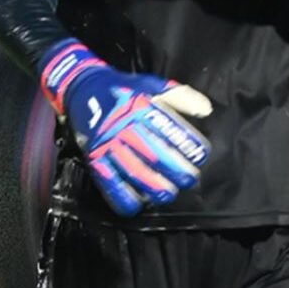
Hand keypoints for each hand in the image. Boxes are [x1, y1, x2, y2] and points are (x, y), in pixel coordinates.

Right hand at [39, 40, 211, 216]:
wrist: (82, 89)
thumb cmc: (125, 89)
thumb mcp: (152, 84)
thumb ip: (181, 96)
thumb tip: (206, 110)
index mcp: (141, 106)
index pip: (170, 130)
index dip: (189, 146)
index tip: (201, 156)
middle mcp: (124, 126)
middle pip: (154, 155)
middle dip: (176, 172)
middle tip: (189, 179)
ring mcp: (107, 144)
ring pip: (134, 173)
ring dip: (154, 188)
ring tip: (168, 193)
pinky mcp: (94, 158)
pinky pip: (109, 183)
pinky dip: (124, 198)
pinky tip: (138, 203)